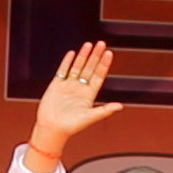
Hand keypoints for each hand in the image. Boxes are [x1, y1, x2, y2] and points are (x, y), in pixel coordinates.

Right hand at [27, 41, 123, 165]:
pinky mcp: (56, 85)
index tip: (109, 53)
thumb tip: (120, 106)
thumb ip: (105, 110)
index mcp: (89, 95)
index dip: (104, 64)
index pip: (99, 75)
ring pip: (77, 67)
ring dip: (83, 56)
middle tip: (101, 43)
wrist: (52, 129)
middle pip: (90, 68)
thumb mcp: (90, 118)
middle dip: (95, 55)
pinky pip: (63, 70)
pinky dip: (67, 62)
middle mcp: (80, 88)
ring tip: (89, 45)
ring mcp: (68, 86)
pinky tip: (72, 53)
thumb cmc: (71, 126)